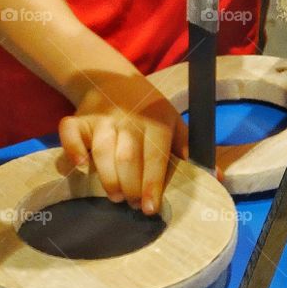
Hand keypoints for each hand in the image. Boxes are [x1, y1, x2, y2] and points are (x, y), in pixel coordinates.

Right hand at [58, 72, 188, 215]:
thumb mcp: (174, 122)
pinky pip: (69, 133)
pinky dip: (71, 149)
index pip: (155, 156)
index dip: (152, 184)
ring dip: (107, 177)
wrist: (113, 79)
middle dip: (130, 186)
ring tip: (115, 196)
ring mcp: (102, 118)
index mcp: (156, 121)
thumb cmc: (149, 109)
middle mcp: (128, 118)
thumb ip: (190, 149)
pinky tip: (80, 165)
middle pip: (127, 158)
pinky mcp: (79, 118)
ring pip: (102, 150)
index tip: (150, 208)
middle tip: (132, 205)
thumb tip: (216, 176)